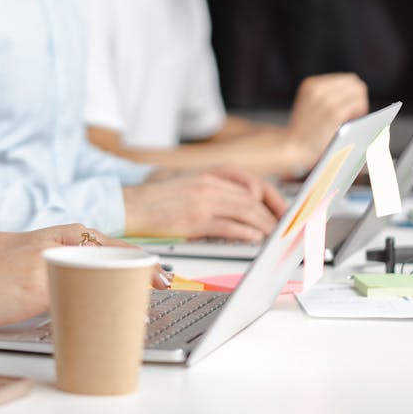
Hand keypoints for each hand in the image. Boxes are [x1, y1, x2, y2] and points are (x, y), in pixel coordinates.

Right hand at [0, 225, 169, 319]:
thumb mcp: (37, 262)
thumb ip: (65, 265)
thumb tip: (97, 283)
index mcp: (60, 235)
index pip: (112, 244)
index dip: (141, 260)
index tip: (163, 276)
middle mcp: (59, 243)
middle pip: (113, 257)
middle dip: (142, 273)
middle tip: (166, 288)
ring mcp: (50, 263)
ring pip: (100, 275)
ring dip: (126, 292)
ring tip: (145, 307)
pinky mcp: (38, 285)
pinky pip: (76, 297)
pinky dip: (98, 308)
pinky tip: (112, 319)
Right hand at [123, 167, 286, 242]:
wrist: (130, 204)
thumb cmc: (156, 199)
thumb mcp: (188, 183)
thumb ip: (214, 189)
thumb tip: (242, 204)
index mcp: (208, 174)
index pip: (250, 182)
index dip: (271, 196)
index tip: (282, 208)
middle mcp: (208, 184)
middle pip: (252, 197)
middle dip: (272, 213)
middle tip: (282, 227)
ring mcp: (202, 201)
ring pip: (245, 210)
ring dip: (264, 224)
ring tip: (273, 236)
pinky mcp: (194, 219)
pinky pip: (228, 226)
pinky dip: (245, 233)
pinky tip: (254, 239)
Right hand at [286, 73, 368, 170]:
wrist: (292, 148)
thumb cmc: (304, 132)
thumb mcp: (310, 105)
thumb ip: (327, 96)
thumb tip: (357, 92)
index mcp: (311, 84)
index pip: (347, 79)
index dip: (352, 94)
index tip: (348, 108)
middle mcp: (318, 88)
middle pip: (354, 83)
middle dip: (358, 98)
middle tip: (352, 115)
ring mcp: (326, 100)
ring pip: (358, 92)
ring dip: (360, 106)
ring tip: (351, 120)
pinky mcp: (334, 113)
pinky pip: (358, 104)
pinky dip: (359, 113)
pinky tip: (350, 123)